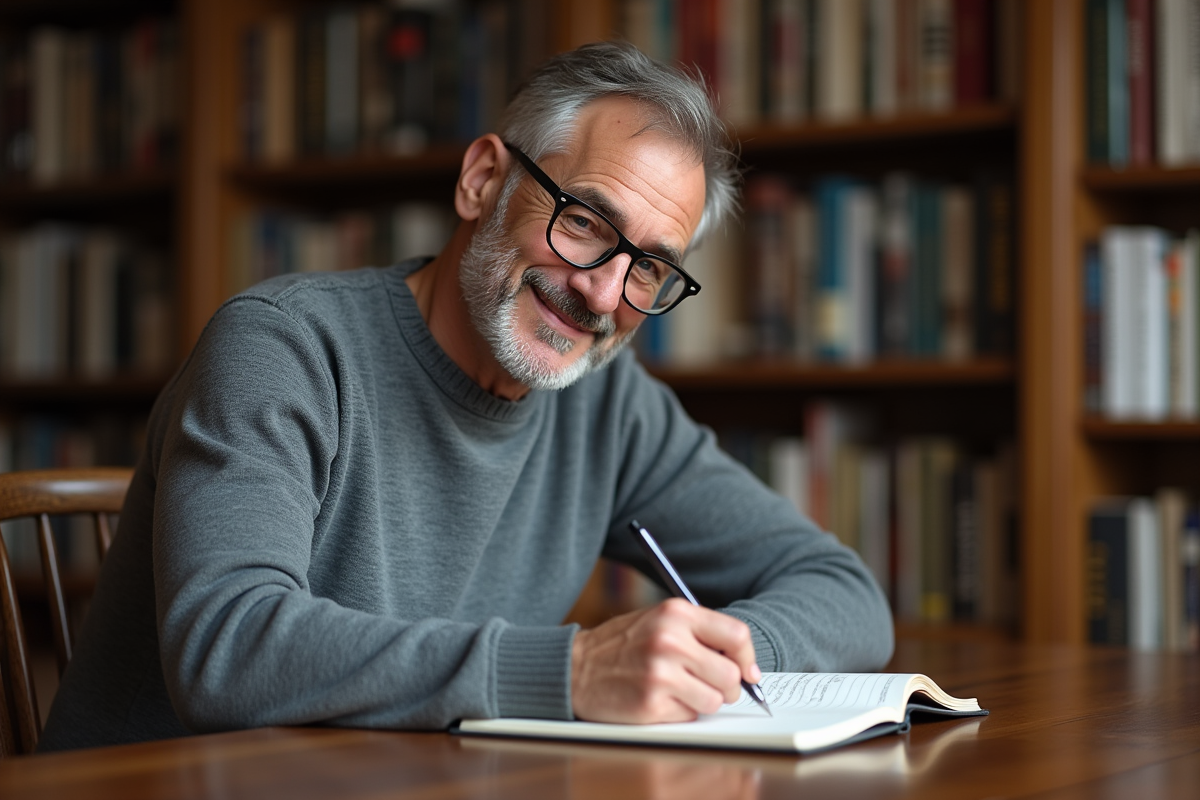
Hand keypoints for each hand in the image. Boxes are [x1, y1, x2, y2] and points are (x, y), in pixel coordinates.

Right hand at [570, 598, 761, 723]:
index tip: (748, 672)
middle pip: (730, 675)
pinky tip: (659, 699)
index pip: (736, 635)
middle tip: (712, 686)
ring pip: (714, 700)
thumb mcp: (658, 620)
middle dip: (727, 686)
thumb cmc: (621, 645)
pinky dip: (681, 711)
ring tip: (679, 690)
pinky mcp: (651, 703)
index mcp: (675, 614)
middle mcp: (670, 641)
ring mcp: (660, 673)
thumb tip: (743, 664)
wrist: (575, 668)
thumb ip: (698, 634)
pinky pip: (690, 716)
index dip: (747, 658)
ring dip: (703, 701)